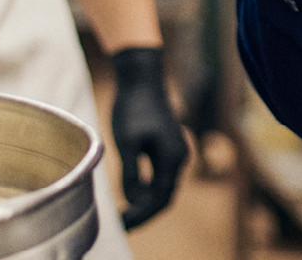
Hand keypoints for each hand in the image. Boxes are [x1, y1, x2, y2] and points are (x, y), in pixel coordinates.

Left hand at [109, 46, 189, 228]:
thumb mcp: (126, 143)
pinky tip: (131, 192)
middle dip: (145, 213)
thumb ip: (131, 173)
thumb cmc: (132, 108)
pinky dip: (148, 188)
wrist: (141, 78)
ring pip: (164, 187)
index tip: (121, 224)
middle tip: (122, 224)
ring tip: (124, 213)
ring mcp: (176, 151)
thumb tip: (133, 201)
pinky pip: (161, 175)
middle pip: (164, 197)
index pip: (159, 200)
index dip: (141, 216)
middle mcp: (180, 157)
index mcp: (172, 158)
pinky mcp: (168, 146)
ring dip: (146, 202)